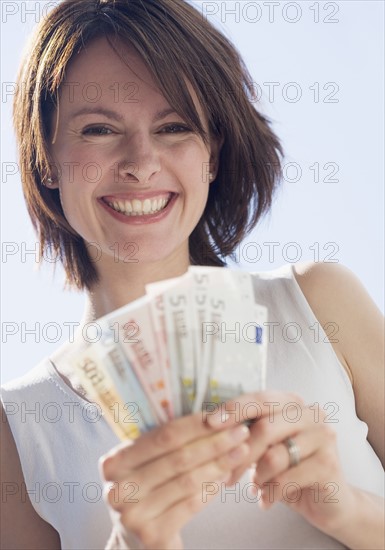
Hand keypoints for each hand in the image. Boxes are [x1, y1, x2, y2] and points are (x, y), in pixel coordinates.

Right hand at [100, 412, 249, 549]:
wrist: (135, 540)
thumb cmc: (147, 490)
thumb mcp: (144, 464)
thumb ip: (163, 443)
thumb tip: (210, 415)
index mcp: (115, 462)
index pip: (164, 436)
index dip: (197, 425)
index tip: (225, 417)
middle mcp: (119, 488)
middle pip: (178, 458)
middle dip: (215, 442)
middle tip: (241, 433)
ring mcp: (133, 514)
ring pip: (187, 481)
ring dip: (219, 464)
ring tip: (239, 453)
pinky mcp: (152, 535)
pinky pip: (190, 505)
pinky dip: (211, 489)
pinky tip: (224, 477)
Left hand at [206, 392, 352, 536]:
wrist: (329, 502)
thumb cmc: (291, 470)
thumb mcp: (266, 447)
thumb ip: (248, 434)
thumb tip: (211, 428)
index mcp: (293, 403)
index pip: (259, 399)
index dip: (233, 409)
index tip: (209, 423)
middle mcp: (311, 413)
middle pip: (264, 427)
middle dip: (240, 454)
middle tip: (225, 476)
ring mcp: (323, 436)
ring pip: (274, 456)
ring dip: (257, 477)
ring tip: (255, 487)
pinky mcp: (328, 463)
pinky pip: (286, 479)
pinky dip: (270, 492)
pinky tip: (266, 500)